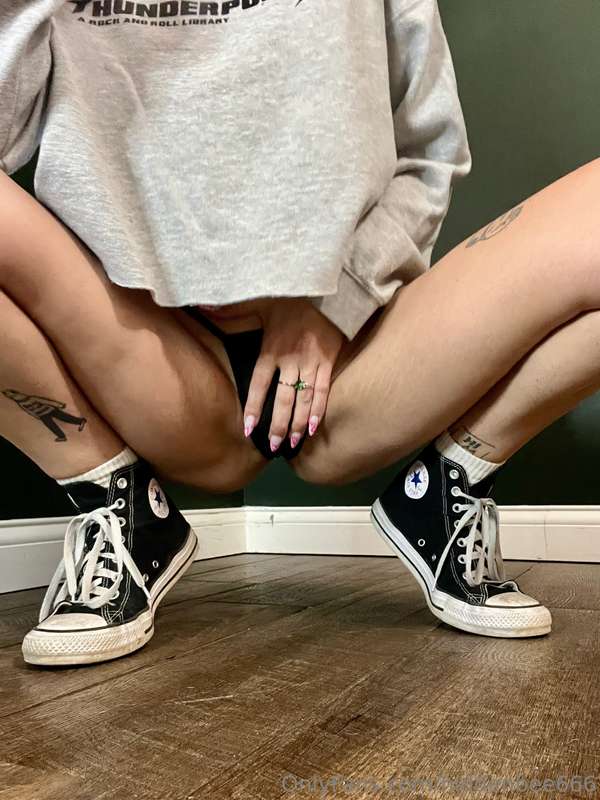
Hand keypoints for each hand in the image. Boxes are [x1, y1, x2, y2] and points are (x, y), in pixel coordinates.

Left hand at [243, 298, 344, 451]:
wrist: (321, 289)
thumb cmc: (285, 298)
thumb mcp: (255, 301)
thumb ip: (230, 310)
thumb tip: (201, 304)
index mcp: (271, 349)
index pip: (259, 384)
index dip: (253, 407)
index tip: (247, 428)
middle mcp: (291, 360)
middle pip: (283, 399)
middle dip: (276, 425)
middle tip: (271, 447)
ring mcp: (311, 362)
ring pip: (303, 399)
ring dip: (296, 424)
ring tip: (290, 444)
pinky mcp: (329, 361)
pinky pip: (324, 390)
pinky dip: (319, 410)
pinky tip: (313, 428)